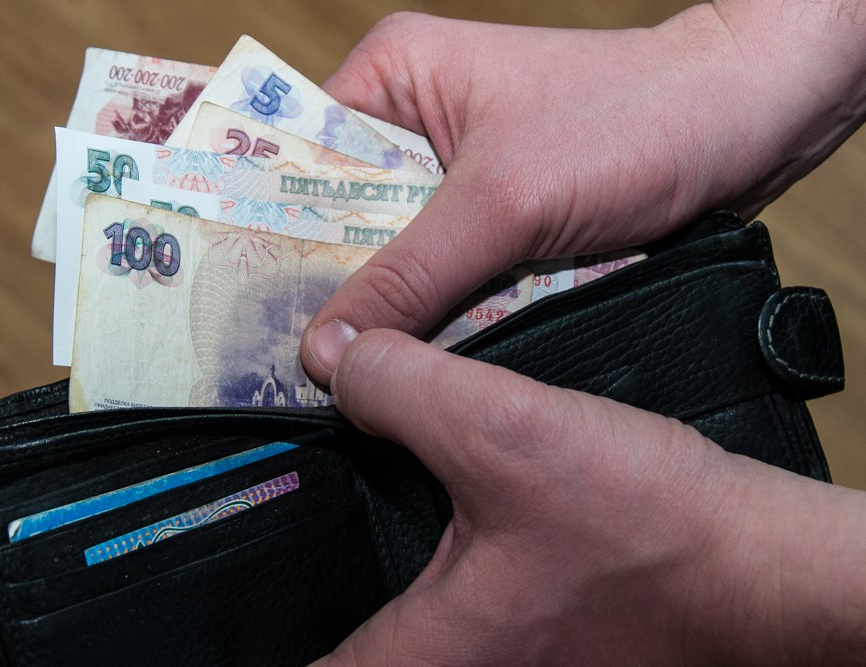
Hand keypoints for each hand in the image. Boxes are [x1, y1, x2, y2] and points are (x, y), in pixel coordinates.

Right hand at [301, 9, 865, 382]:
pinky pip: (440, 272)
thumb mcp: (503, 203)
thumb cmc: (630, 122)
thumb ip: (409, 278)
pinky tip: (410, 354)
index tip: (236, 308)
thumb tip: (323, 349)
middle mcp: (409, 122)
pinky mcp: (491, 215)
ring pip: (392, 254)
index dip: (268, 236)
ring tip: (338, 369)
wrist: (741, 125)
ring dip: (385, 306)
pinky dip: (433, 312)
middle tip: (287, 359)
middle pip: (341, 218)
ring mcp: (451, 173)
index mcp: (391, 79)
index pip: (296, 161)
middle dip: (326, 284)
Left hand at [312, 330, 865, 665]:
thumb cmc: (647, 525)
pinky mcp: (543, 628)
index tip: (231, 596)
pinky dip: (430, 559)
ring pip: (411, 623)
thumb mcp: (507, 428)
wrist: (763, 563)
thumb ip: (404, 386)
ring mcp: (509, 658)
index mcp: (432, 652)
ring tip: (347, 502)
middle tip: (285, 521)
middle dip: (321, 586)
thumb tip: (333, 354)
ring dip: (377, 572)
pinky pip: (458, 603)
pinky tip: (433, 504)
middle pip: (358, 643)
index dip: (266, 630)